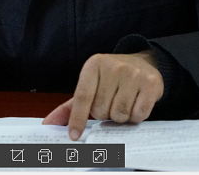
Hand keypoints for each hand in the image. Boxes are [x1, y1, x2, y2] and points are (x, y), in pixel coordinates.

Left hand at [43, 51, 163, 139]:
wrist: (144, 63)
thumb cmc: (112, 78)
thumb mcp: (91, 85)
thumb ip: (69, 106)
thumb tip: (49, 123)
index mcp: (94, 65)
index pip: (82, 96)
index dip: (77, 118)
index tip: (74, 135)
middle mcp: (113, 67)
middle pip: (101, 110)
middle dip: (104, 113)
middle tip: (110, 102)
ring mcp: (132, 74)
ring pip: (119, 115)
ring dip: (120, 116)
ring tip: (123, 102)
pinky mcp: (150, 84)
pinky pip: (138, 115)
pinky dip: (135, 116)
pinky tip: (135, 103)